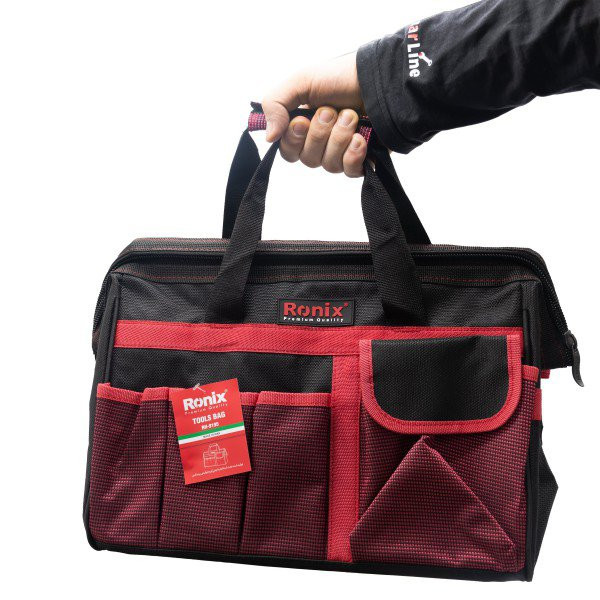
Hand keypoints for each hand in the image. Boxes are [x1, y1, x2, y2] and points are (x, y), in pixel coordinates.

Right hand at [262, 52, 366, 176]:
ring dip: (339, 138)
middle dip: (320, 134)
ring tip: (351, 116)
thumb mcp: (301, 81)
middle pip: (308, 159)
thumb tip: (268, 137)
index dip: (293, 140)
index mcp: (302, 125)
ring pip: (329, 165)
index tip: (301, 121)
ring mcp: (341, 152)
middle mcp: (320, 142)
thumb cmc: (341, 76)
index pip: (288, 150)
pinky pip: (350, 172)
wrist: (380, 78)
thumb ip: (275, 105)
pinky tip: (360, 139)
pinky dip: (353, 156)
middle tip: (331, 111)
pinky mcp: (362, 159)